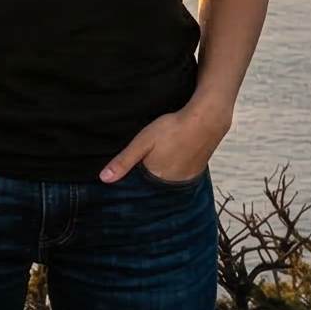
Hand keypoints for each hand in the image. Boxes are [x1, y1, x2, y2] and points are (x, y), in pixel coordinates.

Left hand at [98, 100, 231, 183]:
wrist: (206, 121)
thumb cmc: (172, 129)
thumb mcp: (142, 142)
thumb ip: (124, 161)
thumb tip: (104, 179)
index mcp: (156, 179)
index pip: (139, 188)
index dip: (131, 182)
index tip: (125, 176)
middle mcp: (172, 184)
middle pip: (153, 186)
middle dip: (145, 179)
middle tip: (144, 162)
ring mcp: (186, 179)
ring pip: (166, 181)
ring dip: (160, 176)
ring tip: (158, 160)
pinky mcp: (196, 172)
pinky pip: (179, 176)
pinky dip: (173, 171)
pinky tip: (171, 159)